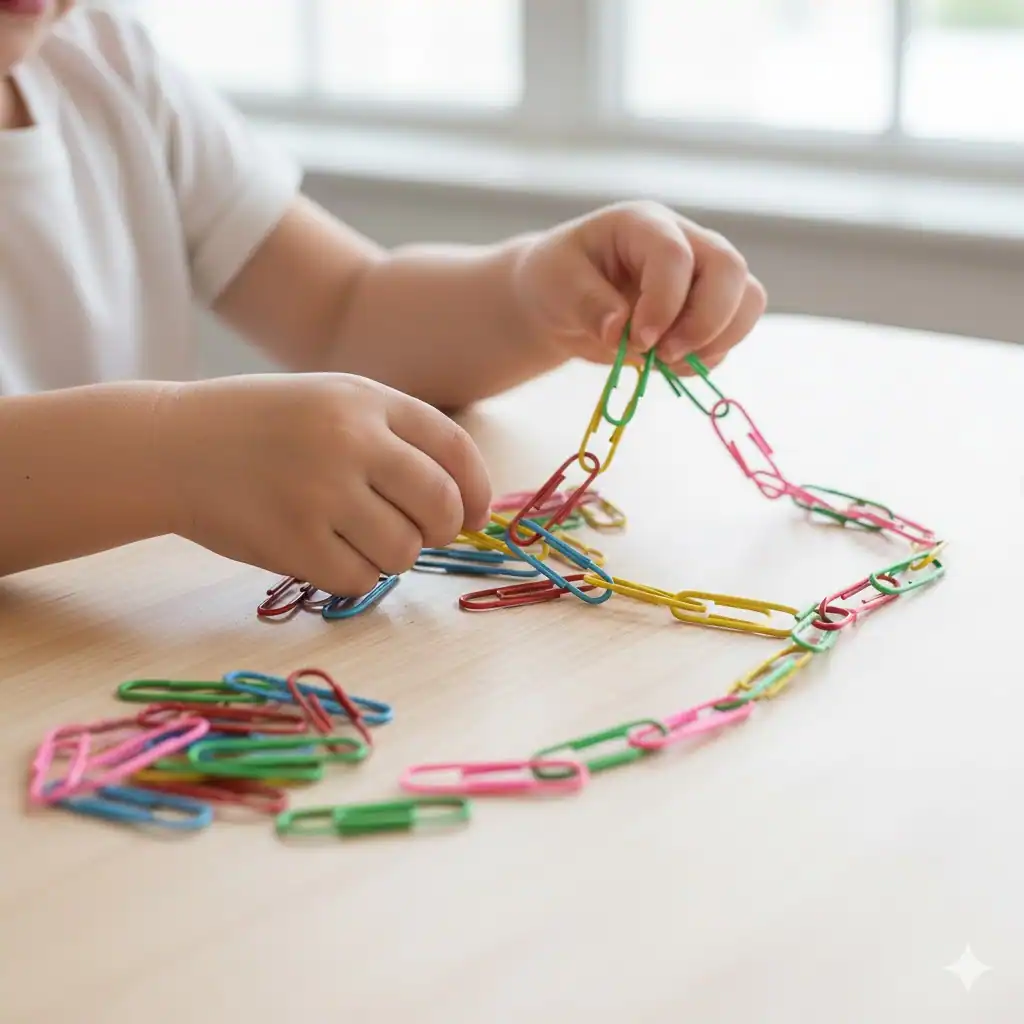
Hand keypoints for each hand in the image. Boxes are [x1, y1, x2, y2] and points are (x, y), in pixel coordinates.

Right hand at [157, 373, 491, 594]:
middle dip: (443, 529)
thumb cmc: (264, 426)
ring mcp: (320, 492)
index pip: (454, 450)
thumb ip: (396, 437)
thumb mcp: (333, 401)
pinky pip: (359, 579)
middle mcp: (350, 440)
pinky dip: (354, 575)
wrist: (172, 446)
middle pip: (441, 506)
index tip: (474, 515)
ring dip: (393, 554)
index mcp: (366, 399)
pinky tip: (325, 551)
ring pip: (404, 551)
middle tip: (422, 533)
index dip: (477, 490)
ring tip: (359, 537)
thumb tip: (465, 502)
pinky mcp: (293, 542)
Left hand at [514, 200, 766, 374]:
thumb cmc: (557, 280)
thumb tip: (620, 330)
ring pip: (747, 300)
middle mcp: (685, 242)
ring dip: (716, 341)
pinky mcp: (707, 310)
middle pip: (730, 270)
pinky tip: (667, 365)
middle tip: (664, 355)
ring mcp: (702, 276)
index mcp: (644, 225)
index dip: (665, 302)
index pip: (676, 255)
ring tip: (667, 362)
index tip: (638, 340)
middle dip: (705, 322)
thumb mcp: (556, 285)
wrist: (563, 302)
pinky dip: (707, 358)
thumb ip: (587, 303)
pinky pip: (731, 335)